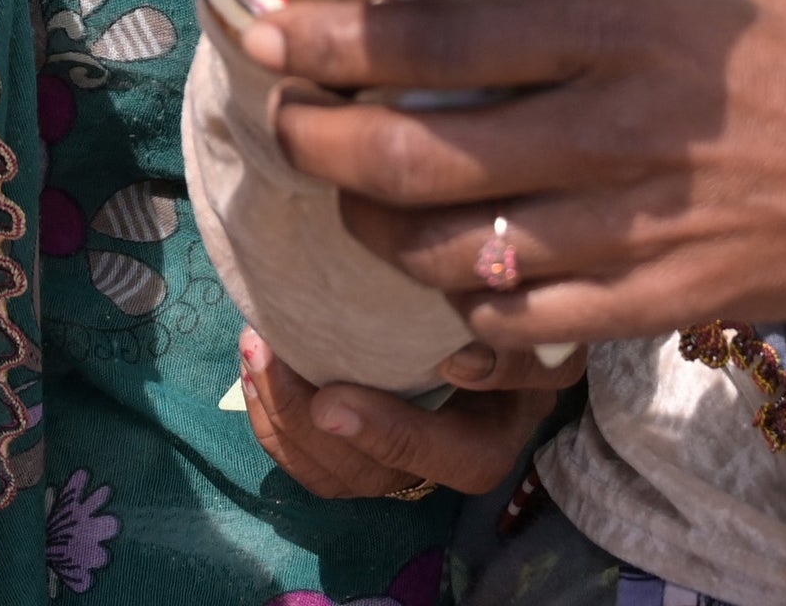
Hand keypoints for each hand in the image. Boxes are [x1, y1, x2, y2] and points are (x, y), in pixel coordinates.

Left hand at [236, 329, 555, 501]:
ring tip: (253, 351)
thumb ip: (511, 349)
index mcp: (493, 438)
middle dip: (304, 419)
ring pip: (330, 475)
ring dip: (279, 417)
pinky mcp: (359, 450)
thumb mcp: (532, 327)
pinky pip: (307, 462)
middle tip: (263, 347)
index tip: (334, 399)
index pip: (456, 459)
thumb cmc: (509, 314)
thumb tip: (458, 361)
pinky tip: (254, 370)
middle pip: (371, 474)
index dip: (393, 436)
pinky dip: (271, 421)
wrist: (487, 311)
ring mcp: (396, 463)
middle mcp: (439, 465)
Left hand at [248, 0, 785, 404]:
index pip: (430, 41)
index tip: (266, 32)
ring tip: (353, 202)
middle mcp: (612, 131)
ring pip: (451, 252)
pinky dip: (463, 305)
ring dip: (377, 233)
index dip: (328, 43)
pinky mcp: (652, 305)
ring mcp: (631, 230)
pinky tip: (444, 273)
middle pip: (415, 159)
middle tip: (284, 129)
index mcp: (613, 30)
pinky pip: (518, 322)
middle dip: (320, 150)